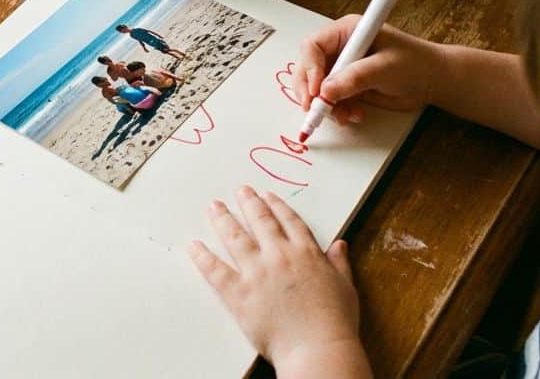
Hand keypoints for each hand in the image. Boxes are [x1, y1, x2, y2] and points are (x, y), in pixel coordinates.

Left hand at [189, 188, 366, 373]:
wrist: (317, 348)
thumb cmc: (334, 323)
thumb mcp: (345, 287)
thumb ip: (340, 264)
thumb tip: (340, 245)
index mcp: (307, 253)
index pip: (289, 221)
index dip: (277, 206)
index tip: (267, 196)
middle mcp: (280, 256)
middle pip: (260, 221)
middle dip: (248, 203)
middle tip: (239, 191)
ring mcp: (257, 273)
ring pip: (235, 238)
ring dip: (223, 219)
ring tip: (214, 207)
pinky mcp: (239, 293)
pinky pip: (215, 270)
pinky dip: (203, 257)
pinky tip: (194, 246)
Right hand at [292, 16, 448, 123]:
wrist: (435, 81)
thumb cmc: (416, 64)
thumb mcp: (384, 68)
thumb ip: (354, 78)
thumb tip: (325, 92)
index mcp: (346, 31)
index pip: (313, 46)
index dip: (310, 68)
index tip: (316, 91)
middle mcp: (341, 48)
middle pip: (309, 68)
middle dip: (311, 91)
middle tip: (315, 110)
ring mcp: (344, 68)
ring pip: (318, 88)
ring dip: (328, 106)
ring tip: (347, 116)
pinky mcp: (349, 86)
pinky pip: (332, 101)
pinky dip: (338, 111)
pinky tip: (355, 115)